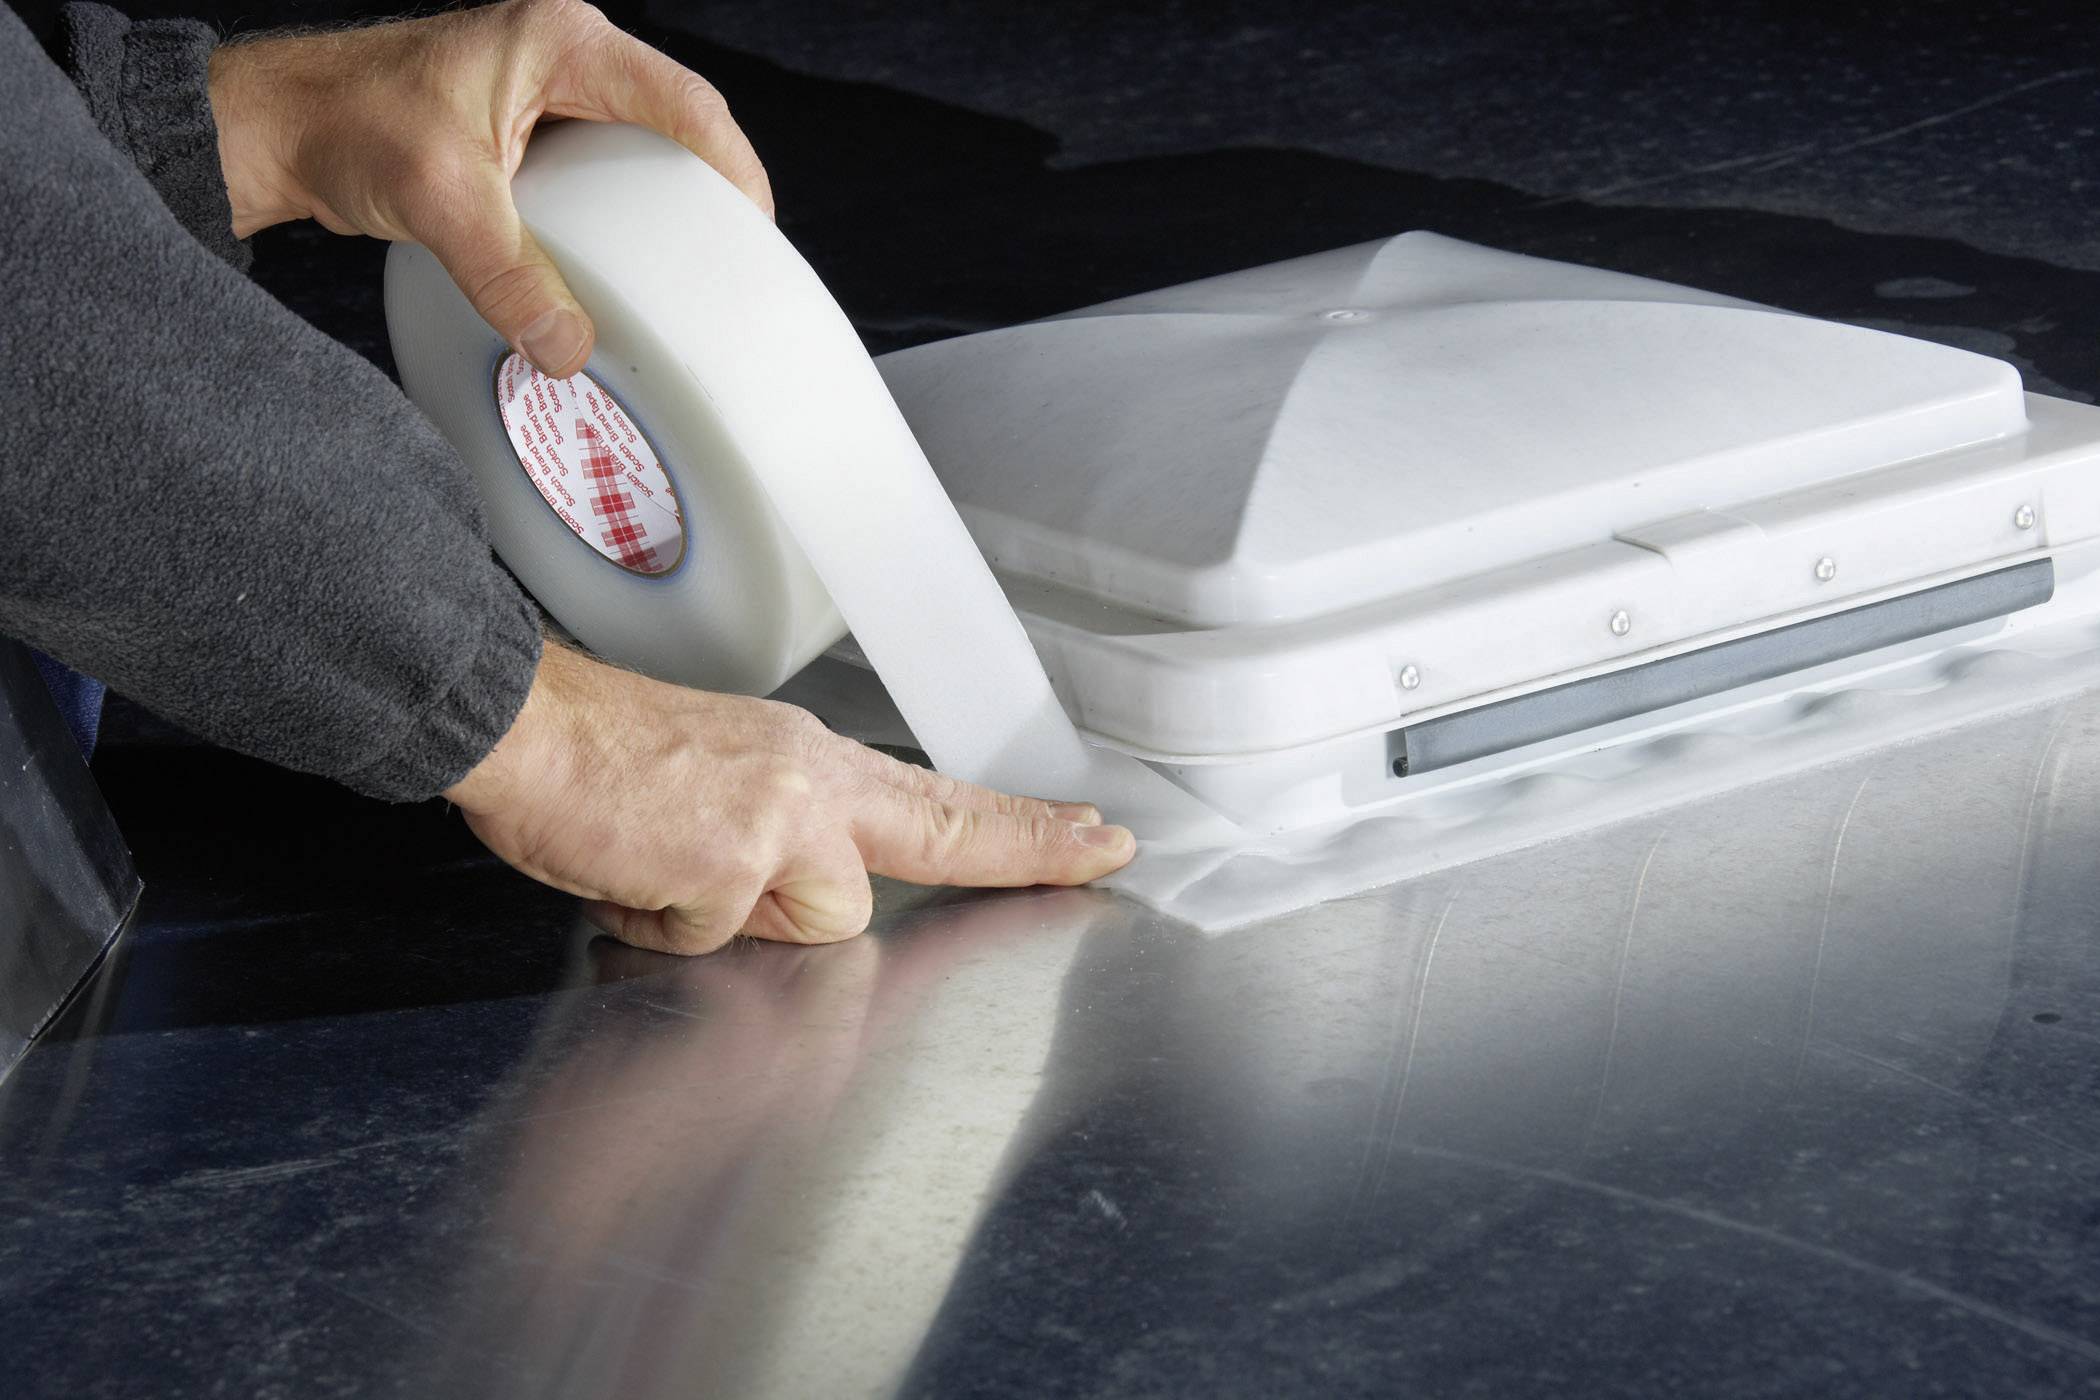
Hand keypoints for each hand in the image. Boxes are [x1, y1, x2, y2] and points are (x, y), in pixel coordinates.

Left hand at [206, 0, 770, 376]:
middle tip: (734, 254)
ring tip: (687, 264)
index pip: (684, 101)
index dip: (732, 165)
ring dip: (661, 201)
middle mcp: (561, 54)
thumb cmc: (345, 123)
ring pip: (638, 144)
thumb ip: (510, 279)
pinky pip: (599, 165)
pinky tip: (620, 260)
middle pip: (675, 119)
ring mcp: (544, 89)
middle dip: (709, 185)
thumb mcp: (441, 204)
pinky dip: (618, 211)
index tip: (755, 227)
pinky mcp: (524, 125)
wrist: (279, 125)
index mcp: (559, 42)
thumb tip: (568, 351)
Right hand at [444, 644, 1136, 955]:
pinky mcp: (732, 865)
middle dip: (1027, 846)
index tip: (1091, 831)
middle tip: (1106, 845)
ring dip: (736, 922)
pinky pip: (713, 938)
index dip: (1019, 826)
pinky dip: (663, 926)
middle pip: (934, 841)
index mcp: (810, 763)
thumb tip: (787, 890)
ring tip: (662, 869)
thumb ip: (781, 833)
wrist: (525, 725)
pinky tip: (628, 877)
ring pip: (812, 920)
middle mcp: (811, 784)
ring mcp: (778, 825)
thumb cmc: (601, 755)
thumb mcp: (722, 778)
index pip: (938, 800)